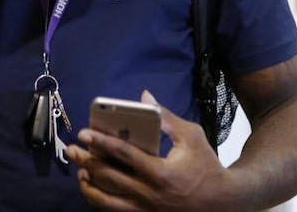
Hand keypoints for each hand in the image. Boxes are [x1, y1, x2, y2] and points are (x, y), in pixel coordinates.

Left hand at [65, 91, 239, 211]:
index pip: (124, 155)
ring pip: (107, 201)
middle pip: (109, 178)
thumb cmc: (207, 166)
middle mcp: (151, 195)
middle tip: (71, 149)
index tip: (84, 134)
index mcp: (162, 173)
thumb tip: (144, 96)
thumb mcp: (192, 137)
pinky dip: (99, 201)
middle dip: (87, 161)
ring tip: (80, 170)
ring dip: (89, 185)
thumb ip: (166, 117)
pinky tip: (92, 187)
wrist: (225, 204)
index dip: (101, 143)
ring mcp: (146, 211)